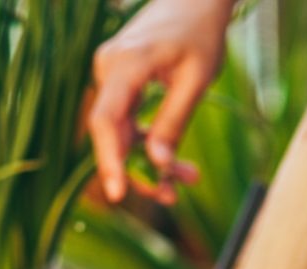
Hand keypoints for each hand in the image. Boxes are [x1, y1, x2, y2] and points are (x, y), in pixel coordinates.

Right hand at [87, 0, 231, 203]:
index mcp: (125, 64)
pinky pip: (129, 118)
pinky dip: (150, 140)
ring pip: (123, 130)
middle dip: (141, 169)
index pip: (106, 120)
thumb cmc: (200, 33)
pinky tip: (176, 162)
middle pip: (114, 133)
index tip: (118, 193)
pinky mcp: (119, 80)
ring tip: (187, 179)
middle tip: (171, 197)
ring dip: (151, 158)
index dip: (109, 160)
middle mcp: (108, 68)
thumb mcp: (196, 80)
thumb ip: (174, 121)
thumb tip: (158, 164)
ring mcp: (110, 73)